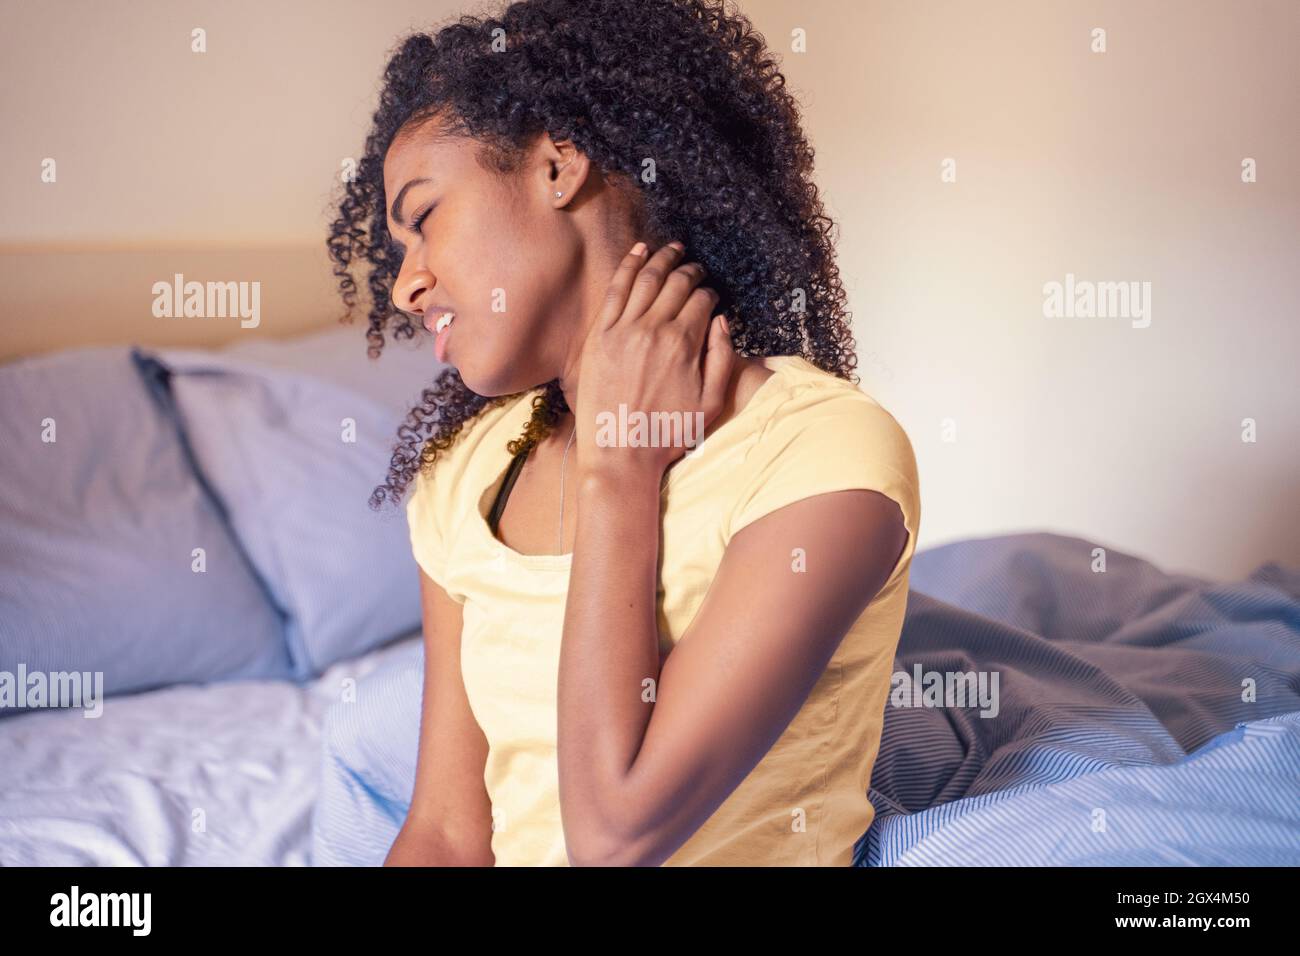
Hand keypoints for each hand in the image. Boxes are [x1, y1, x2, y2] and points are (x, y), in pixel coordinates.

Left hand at [573, 240, 736, 481]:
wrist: (621, 454)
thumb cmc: (668, 433)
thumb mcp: (710, 402)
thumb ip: (721, 357)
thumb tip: (721, 319)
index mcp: (684, 344)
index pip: (702, 301)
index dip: (710, 294)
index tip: (711, 295)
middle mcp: (654, 330)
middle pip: (676, 285)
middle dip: (690, 271)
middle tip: (695, 267)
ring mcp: (623, 330)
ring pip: (646, 280)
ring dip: (662, 260)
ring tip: (671, 249)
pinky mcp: (600, 336)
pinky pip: (615, 291)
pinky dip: (628, 267)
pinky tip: (639, 252)